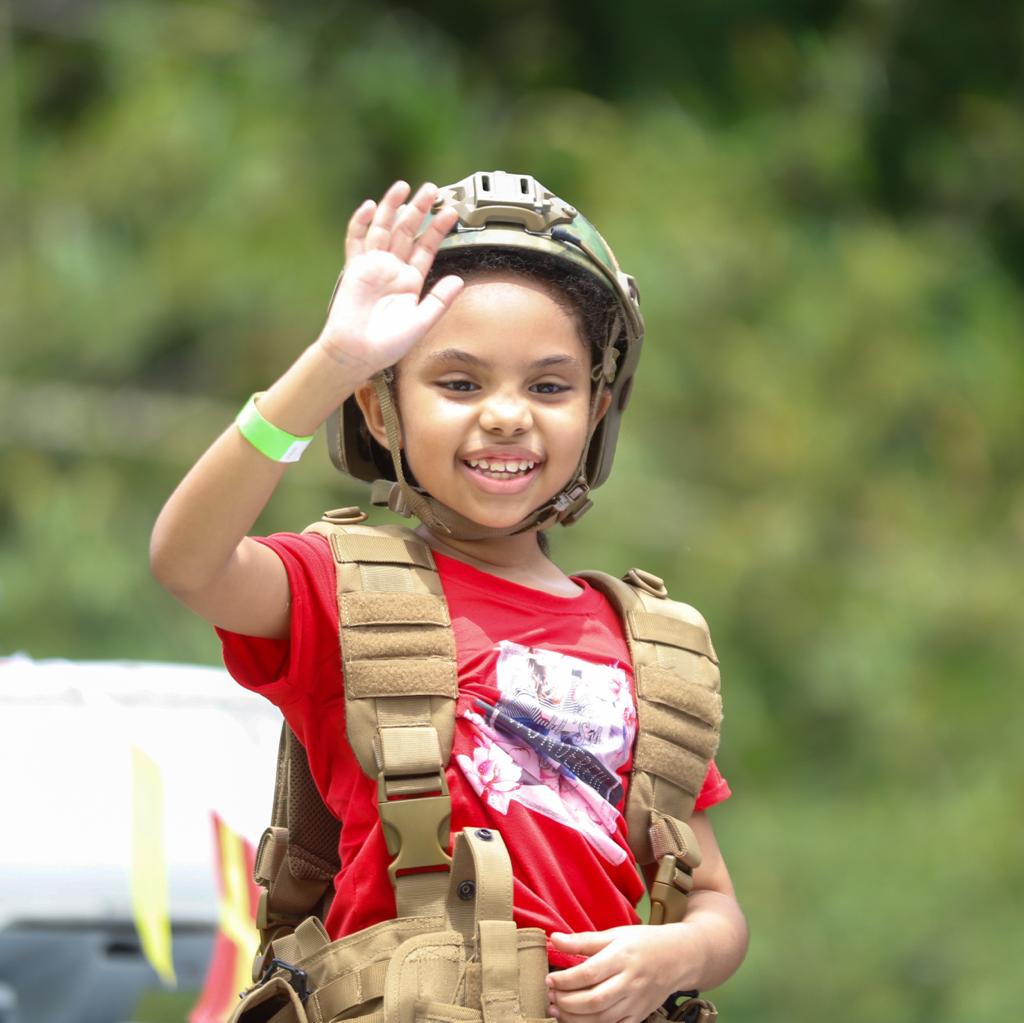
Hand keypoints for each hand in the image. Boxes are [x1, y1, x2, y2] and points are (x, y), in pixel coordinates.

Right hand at [317, 180, 463, 376]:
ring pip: (383, 229)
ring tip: (403, 187)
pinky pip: (356, 241)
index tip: (452, 212)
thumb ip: (439, 300)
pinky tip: (369, 207)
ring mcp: (373, 266)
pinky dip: (360, 223)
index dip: (438, 229)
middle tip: (432, 189)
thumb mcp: (421, 322)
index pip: (427, 248)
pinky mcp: (354, 268)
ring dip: (392, 207)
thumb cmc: (387, 345)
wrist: (357, 354)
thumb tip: (459, 279)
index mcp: (411, 281)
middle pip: (406, 232)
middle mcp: (393, 269)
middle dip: (419, 210)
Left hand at [547, 925, 703, 1022]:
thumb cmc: (643, 942)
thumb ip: (583, 940)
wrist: (678, 958)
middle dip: (567, 1002)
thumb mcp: (615, 934)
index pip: (588, 973)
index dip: (565, 980)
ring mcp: (636, 1002)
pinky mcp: (639, 1016)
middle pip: (594, 1000)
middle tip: (550, 997)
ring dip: (575, 1018)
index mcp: (621, 957)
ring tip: (557, 1010)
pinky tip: (578, 1021)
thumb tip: (554, 939)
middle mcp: (630, 982)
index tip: (550, 979)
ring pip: (602, 1018)